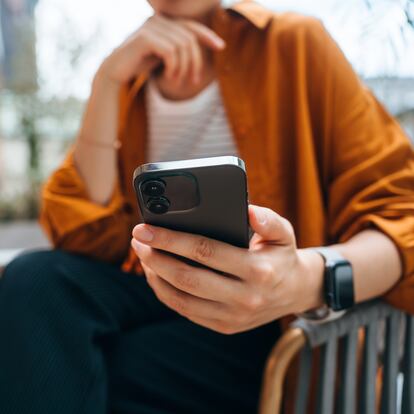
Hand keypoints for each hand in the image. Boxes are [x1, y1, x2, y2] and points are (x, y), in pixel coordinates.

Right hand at [98, 14, 224, 86]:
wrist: (116, 73)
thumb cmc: (140, 65)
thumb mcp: (164, 56)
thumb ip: (178, 49)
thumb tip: (197, 50)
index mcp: (163, 23)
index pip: (191, 26)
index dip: (208, 35)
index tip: (221, 47)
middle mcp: (158, 20)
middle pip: (190, 39)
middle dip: (196, 62)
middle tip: (193, 81)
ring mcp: (151, 26)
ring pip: (183, 46)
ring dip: (184, 68)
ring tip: (176, 81)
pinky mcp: (145, 37)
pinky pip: (171, 51)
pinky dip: (174, 67)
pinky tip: (168, 77)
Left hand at [131, 205, 324, 333]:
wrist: (295, 293)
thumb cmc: (282, 256)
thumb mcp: (283, 233)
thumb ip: (268, 220)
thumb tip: (247, 210)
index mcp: (257, 270)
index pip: (205, 251)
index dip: (172, 239)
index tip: (146, 228)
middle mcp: (244, 297)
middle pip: (186, 277)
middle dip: (155, 257)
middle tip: (138, 239)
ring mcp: (232, 316)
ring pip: (180, 298)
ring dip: (155, 275)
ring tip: (143, 254)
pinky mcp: (223, 326)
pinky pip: (185, 311)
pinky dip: (165, 292)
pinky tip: (156, 274)